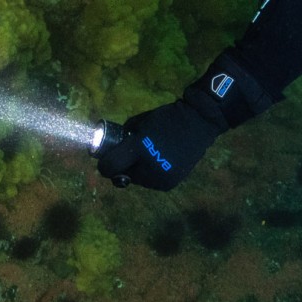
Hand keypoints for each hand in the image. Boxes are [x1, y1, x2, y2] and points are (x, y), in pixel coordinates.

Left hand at [95, 100, 221, 190]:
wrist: (197, 124)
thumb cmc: (165, 118)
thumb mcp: (139, 122)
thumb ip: (124, 136)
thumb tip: (112, 147)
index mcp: (138, 149)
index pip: (110, 166)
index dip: (104, 164)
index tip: (104, 159)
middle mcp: (147, 168)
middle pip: (123, 175)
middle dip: (123, 167)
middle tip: (128, 157)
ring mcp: (160, 179)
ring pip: (138, 180)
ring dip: (137, 172)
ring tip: (146, 158)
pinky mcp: (170, 183)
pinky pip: (152, 182)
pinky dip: (151, 174)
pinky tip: (157, 162)